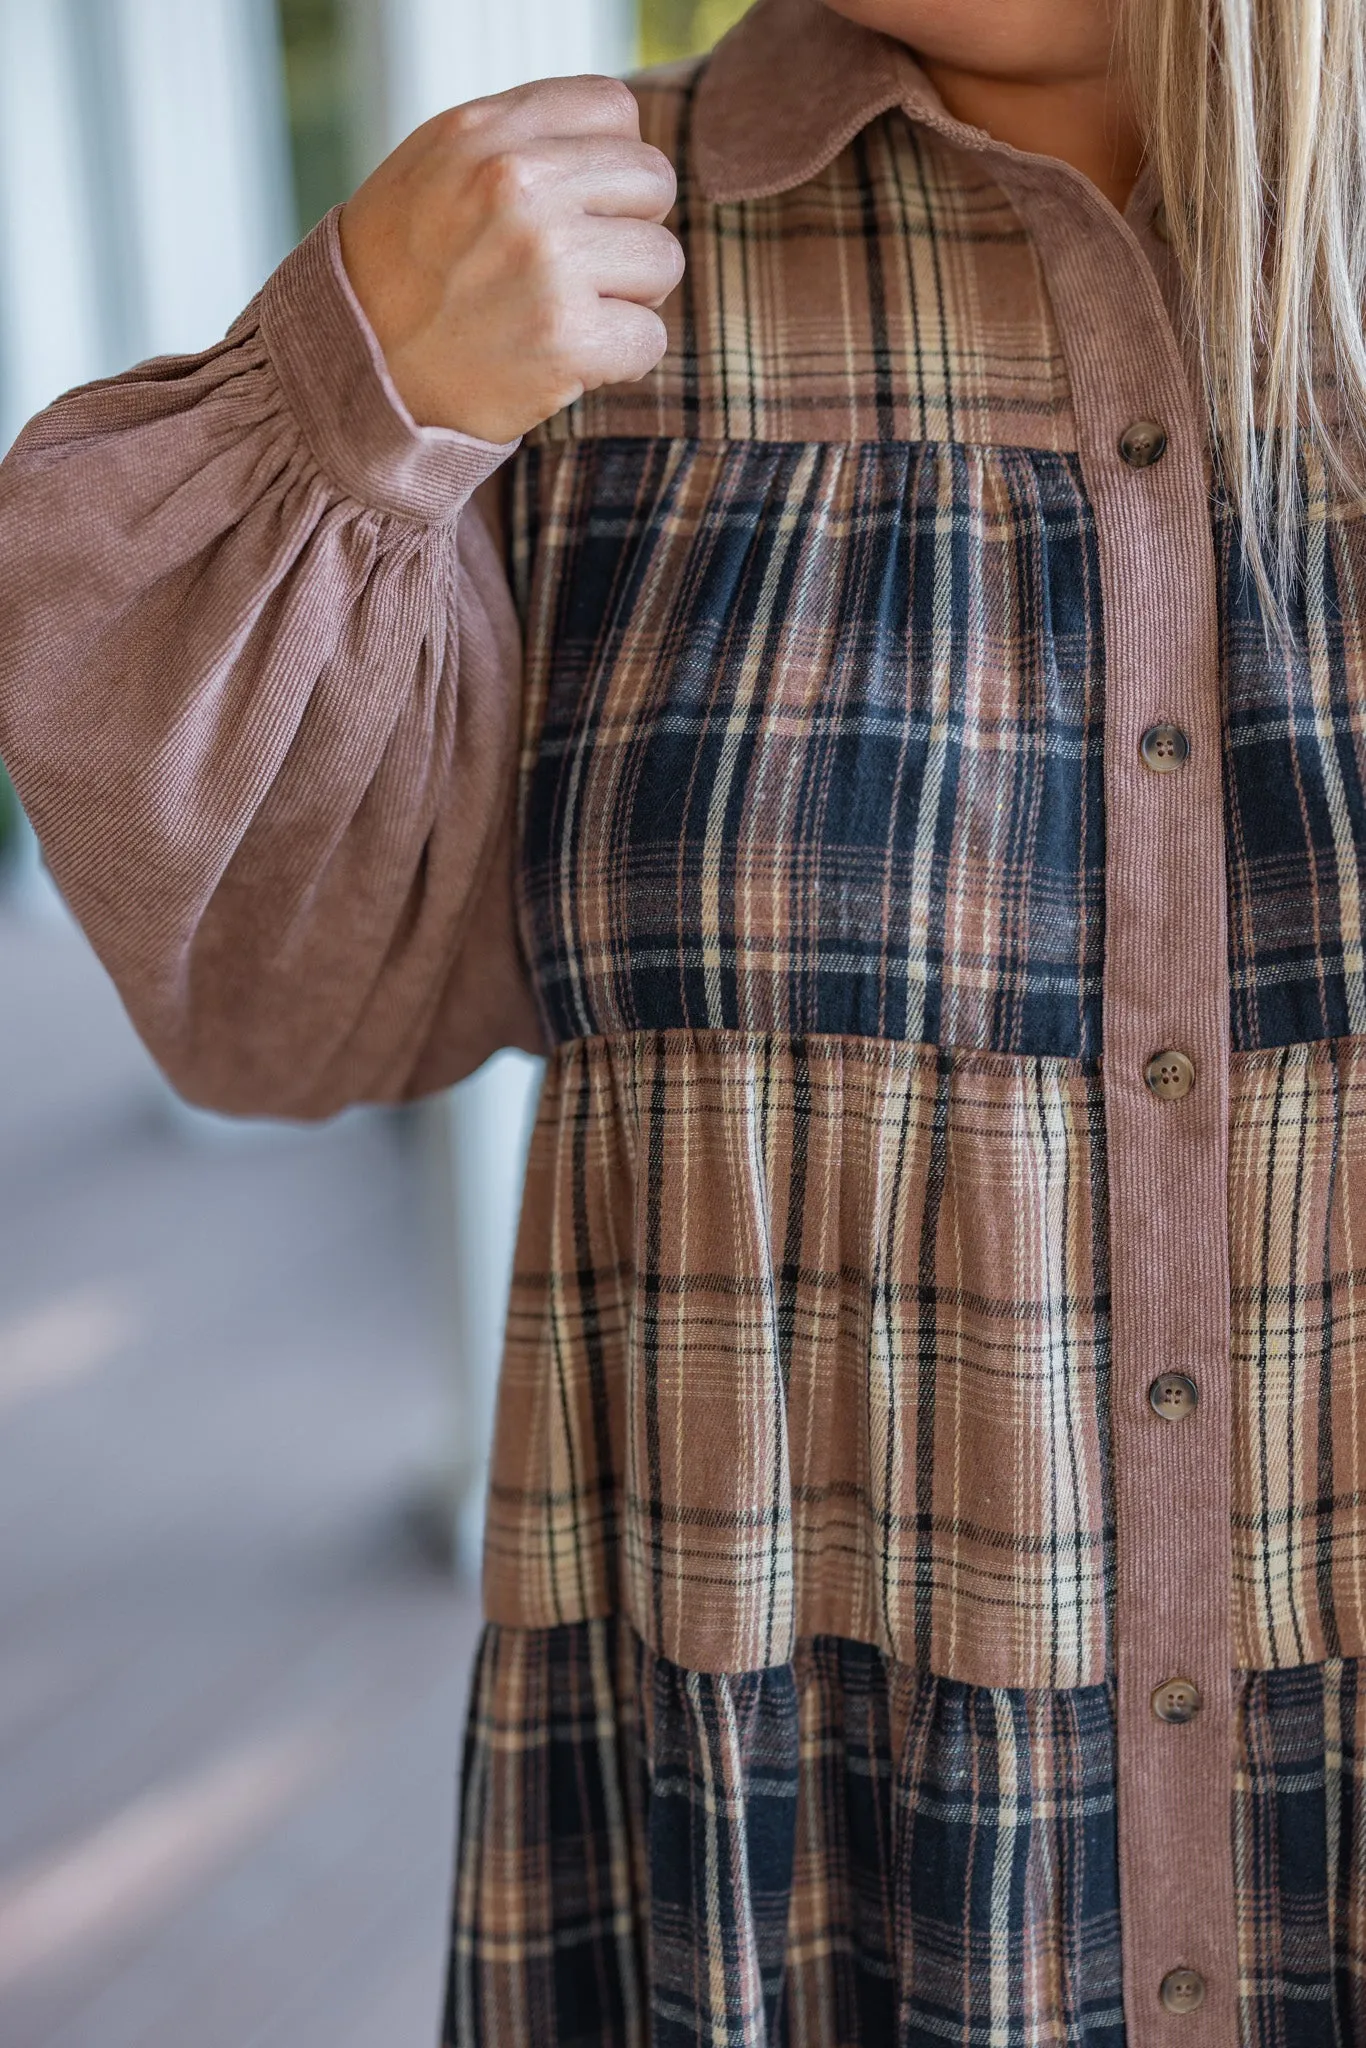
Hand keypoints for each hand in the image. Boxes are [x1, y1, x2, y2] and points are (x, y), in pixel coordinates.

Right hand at [338, 74, 682, 440]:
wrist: (355, 378)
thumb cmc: (400, 274)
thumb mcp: (435, 168)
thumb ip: (518, 139)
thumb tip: (616, 140)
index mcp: (485, 132)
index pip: (614, 109)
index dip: (609, 164)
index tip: (577, 206)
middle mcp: (515, 185)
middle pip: (653, 181)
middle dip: (629, 228)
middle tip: (579, 268)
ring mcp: (544, 262)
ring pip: (663, 261)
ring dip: (629, 297)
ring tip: (567, 314)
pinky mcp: (564, 339)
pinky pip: (651, 338)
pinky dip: (619, 360)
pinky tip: (568, 359)